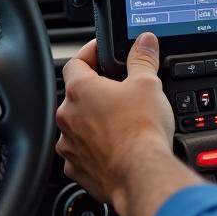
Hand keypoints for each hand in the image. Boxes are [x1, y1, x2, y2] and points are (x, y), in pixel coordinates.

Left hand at [56, 32, 200, 215]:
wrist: (141, 174)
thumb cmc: (141, 130)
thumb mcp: (148, 84)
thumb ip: (142, 59)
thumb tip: (144, 42)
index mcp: (80, 90)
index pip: (76, 61)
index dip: (90, 54)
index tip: (102, 52)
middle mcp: (68, 117)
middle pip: (77, 96)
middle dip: (97, 92)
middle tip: (120, 92)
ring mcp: (69, 145)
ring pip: (78, 126)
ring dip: (93, 122)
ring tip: (120, 123)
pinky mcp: (77, 169)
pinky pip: (81, 153)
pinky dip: (94, 149)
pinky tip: (114, 148)